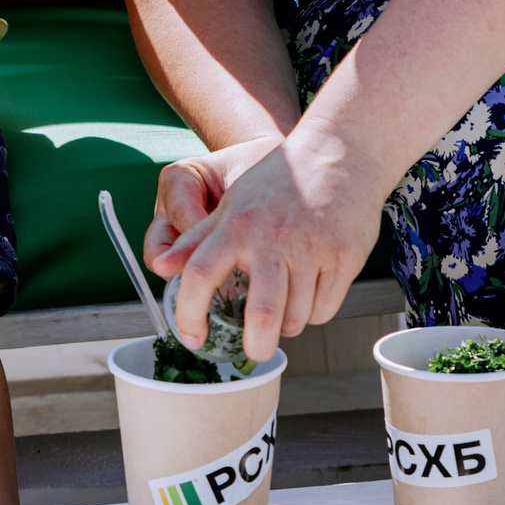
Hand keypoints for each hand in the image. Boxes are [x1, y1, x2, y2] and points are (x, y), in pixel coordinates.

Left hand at [147, 129, 386, 360]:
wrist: (338, 154)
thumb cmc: (279, 181)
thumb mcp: (231, 204)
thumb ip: (196, 240)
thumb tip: (161, 268)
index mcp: (237, 226)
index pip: (201, 275)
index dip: (189, 312)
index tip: (191, 337)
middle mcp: (272, 240)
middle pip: (261, 316)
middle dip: (255, 346)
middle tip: (252, 350)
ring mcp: (312, 250)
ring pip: (297, 319)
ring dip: (287, 327)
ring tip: (282, 311)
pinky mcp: (344, 258)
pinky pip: (325, 309)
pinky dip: (314, 313)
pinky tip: (308, 295)